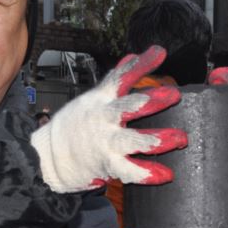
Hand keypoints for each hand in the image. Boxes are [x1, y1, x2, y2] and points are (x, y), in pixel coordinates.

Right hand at [31, 47, 186, 191]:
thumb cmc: (73, 126)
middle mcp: (104, 119)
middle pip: (129, 107)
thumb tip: (134, 56)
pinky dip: (148, 173)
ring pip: (135, 140)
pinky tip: (166, 174)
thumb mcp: (91, 98)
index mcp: (101, 100)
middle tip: (173, 95)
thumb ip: (115, 81)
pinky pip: (130, 171)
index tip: (160, 53)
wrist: (48, 157)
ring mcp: (106, 143)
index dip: (140, 64)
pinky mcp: (108, 165)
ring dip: (158, 139)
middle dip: (153, 101)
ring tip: (179, 137)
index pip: (121, 77)